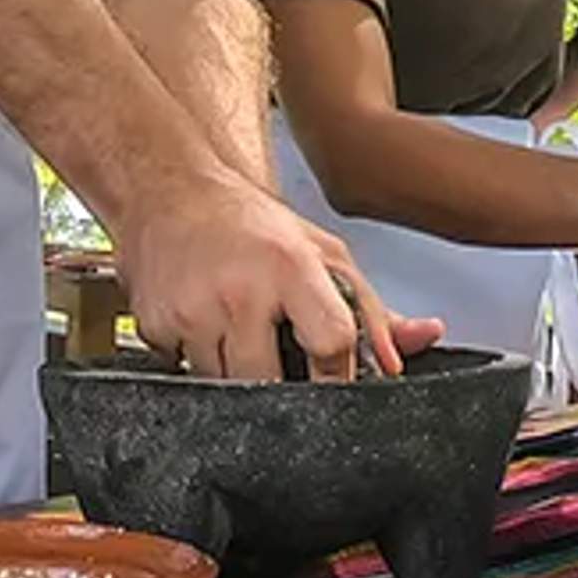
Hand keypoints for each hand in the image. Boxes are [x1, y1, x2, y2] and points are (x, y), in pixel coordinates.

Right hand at [121, 173, 422, 380]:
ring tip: (239, 332)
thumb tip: (422, 340)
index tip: (333, 379)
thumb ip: (371, 306)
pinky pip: (185, 375)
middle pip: (271, 384)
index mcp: (290, 267)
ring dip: (237, 376)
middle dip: (280, 384)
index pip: (331, 345)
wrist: (168, 188)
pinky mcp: (154, 327)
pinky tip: (204, 327)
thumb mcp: (320, 251)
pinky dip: (198, 363)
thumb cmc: (248, 221)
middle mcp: (239, 291)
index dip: (338, 373)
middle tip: (277, 357)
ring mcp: (192, 311)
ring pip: (226, 388)